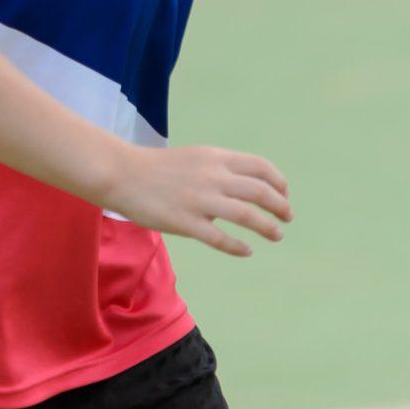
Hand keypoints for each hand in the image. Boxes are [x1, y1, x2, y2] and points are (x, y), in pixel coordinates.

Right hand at [104, 145, 291, 257]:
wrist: (122, 174)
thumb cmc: (157, 168)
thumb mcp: (194, 157)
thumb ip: (220, 169)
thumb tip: (245, 186)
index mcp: (216, 158)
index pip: (260, 167)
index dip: (279, 182)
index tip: (284, 194)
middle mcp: (213, 177)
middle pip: (260, 192)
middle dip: (280, 206)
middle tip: (287, 218)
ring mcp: (200, 201)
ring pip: (247, 215)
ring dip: (268, 227)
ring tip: (277, 235)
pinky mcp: (186, 223)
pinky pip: (220, 238)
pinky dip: (238, 247)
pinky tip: (247, 251)